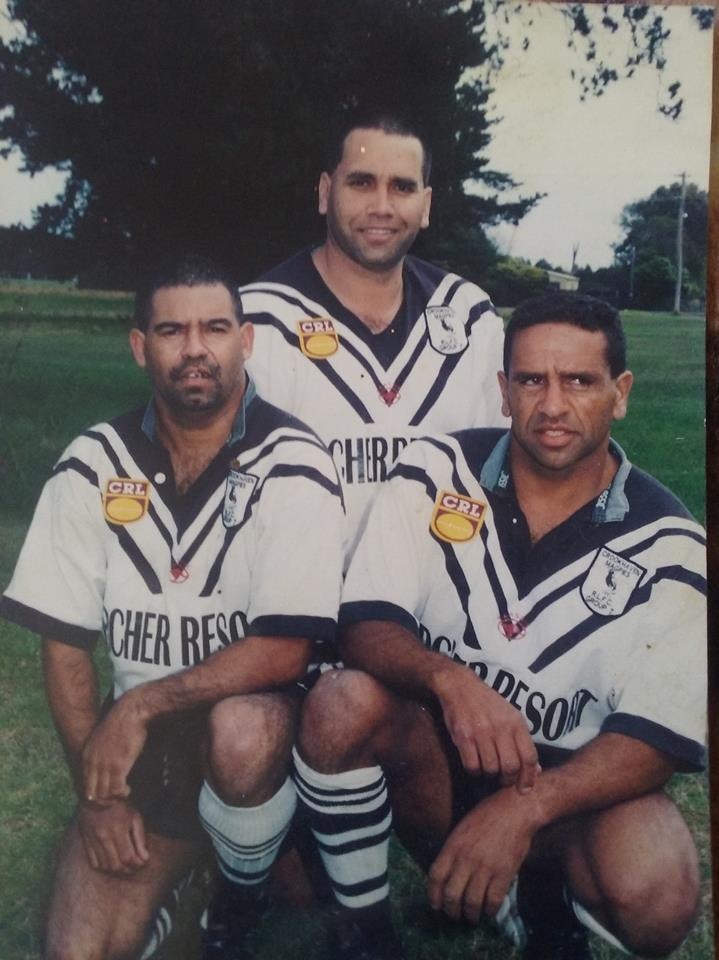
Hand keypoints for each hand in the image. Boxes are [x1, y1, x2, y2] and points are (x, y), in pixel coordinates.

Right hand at [78, 798, 149, 874]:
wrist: (97, 796)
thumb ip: (140, 839)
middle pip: (116, 866)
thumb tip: (145, 859)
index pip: (127, 858)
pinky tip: (111, 863)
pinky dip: (104, 867)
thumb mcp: (135, 817)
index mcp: (118, 830)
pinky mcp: (86, 843)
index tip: (142, 862)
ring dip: (116, 870)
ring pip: (105, 867)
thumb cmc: (120, 806)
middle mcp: (104, 838)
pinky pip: (94, 863)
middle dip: (128, 870)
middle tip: (134, 866)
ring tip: (124, 866)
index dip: (136, 864)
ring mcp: (93, 841)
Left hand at [82, 693, 147, 802]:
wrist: (130, 712)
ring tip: (123, 794)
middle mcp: (92, 763)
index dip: (97, 794)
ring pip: (104, 794)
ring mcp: (104, 765)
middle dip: (103, 801)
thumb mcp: (103, 740)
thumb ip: (101, 753)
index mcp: (87, 756)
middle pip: (92, 794)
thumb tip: (106, 763)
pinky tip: (128, 790)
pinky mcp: (118, 765)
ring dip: (114, 798)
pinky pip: (116, 789)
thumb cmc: (121, 724)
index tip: (108, 793)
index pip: (86, 784)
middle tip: (116, 798)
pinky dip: (122, 794)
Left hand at [427, 786, 538, 922]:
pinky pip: (493, 900)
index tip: (436, 905)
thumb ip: (454, 850)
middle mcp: (466, 858)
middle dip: (451, 911)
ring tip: (472, 917)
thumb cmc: (488, 815)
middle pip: (451, 894)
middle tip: (455, 916)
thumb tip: (448, 874)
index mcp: (453, 845)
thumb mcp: (462, 828)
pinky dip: (490, 911)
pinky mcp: (504, 873)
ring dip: (470, 915)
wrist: (515, 810)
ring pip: (471, 902)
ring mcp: (485, 867)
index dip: (433, 895)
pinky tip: (489, 911)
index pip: (435, 876)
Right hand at [434, 664, 538, 790]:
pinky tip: (474, 762)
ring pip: (491, 769)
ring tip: (487, 765)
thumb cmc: (488, 704)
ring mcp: (481, 732)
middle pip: (511, 767)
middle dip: (508, 779)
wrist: (460, 686)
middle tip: (502, 778)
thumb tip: (535, 771)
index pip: (529, 757)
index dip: (528, 778)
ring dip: (489, 773)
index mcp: (516, 722)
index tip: (524, 789)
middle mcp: (501, 727)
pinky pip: (472, 766)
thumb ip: (522, 743)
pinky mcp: (463, 736)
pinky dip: (474, 770)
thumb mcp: (510, 717)